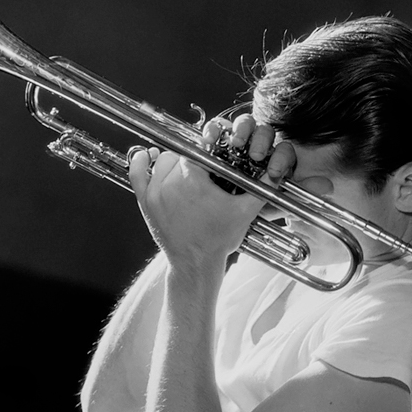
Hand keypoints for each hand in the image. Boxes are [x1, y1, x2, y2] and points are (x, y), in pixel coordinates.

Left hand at [128, 116, 295, 267]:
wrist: (195, 264)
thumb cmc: (219, 239)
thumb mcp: (245, 211)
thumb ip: (262, 188)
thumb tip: (275, 172)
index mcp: (195, 180)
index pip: (198, 148)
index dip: (207, 148)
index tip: (213, 151)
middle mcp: (171, 183)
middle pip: (181, 153)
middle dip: (193, 158)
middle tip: (203, 169)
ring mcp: (155, 192)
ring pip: (162, 160)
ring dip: (174, 162)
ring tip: (186, 172)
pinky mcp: (145, 202)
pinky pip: (137, 172)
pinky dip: (140, 161)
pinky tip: (146, 155)